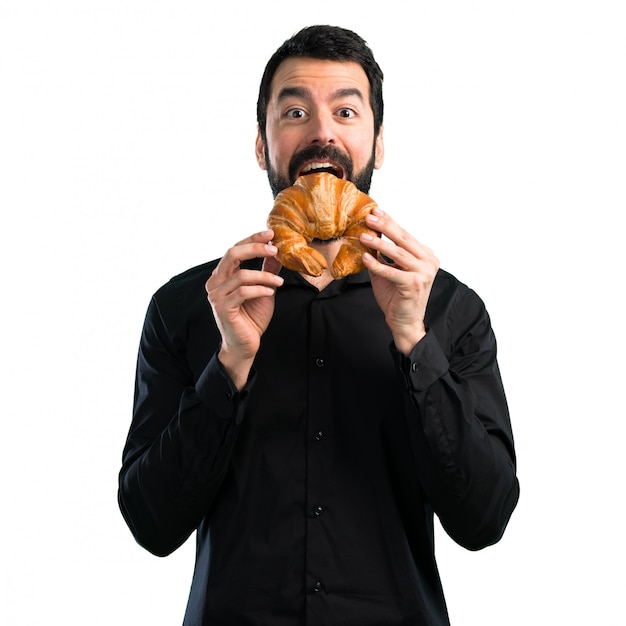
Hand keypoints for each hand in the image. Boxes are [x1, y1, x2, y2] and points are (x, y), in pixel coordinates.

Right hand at [205, 230, 283, 388]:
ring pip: (241, 275)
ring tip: (279, 283)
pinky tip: (270, 293)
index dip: (252, 239)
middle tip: (275, 249)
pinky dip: (260, 290)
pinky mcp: (222, 308)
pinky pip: (242, 292)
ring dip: (264, 276)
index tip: (271, 234)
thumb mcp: (264, 288)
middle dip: (255, 248)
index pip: (235, 249)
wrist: (246, 345)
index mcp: (222, 275)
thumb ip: (267, 270)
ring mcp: (216, 295)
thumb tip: (276, 250)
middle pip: (232, 254)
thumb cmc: (252, 317)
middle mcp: (215, 282)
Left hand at [361, 208, 438, 354]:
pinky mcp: (414, 285)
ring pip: (398, 253)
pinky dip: (377, 265)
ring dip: (379, 243)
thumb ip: (381, 256)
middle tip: (369, 217)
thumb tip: (366, 237)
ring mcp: (424, 273)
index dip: (390, 222)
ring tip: (363, 235)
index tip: (376, 211)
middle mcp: (429, 262)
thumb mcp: (388, 271)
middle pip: (403, 240)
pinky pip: (392, 272)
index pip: (405, 235)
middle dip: (385, 226)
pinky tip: (365, 258)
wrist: (404, 322)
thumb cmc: (397, 297)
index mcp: (426, 256)